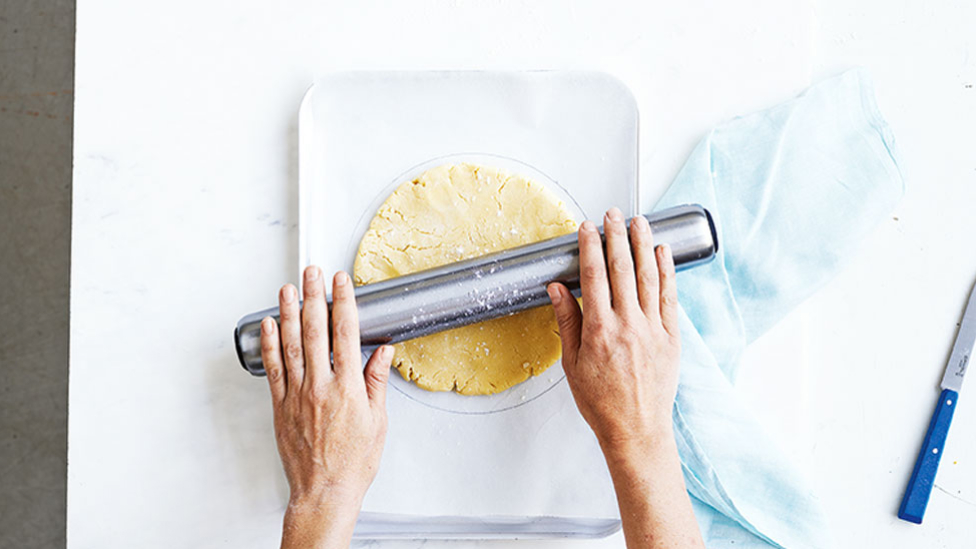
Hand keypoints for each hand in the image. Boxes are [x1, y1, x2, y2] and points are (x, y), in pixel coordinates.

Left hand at [260, 266, 393, 548]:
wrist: (325, 490)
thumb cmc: (354, 462)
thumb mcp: (378, 421)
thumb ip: (377, 382)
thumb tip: (383, 352)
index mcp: (348, 388)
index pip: (345, 334)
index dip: (343, 303)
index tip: (340, 281)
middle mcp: (320, 387)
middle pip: (315, 331)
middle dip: (313, 297)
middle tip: (311, 272)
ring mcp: (297, 395)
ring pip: (291, 345)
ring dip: (289, 312)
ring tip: (288, 288)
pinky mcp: (280, 405)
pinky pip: (273, 369)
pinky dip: (270, 344)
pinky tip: (270, 324)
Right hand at [547, 207, 680, 451]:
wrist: (636, 430)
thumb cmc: (600, 402)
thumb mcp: (572, 364)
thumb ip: (567, 321)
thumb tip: (556, 288)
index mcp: (599, 331)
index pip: (593, 277)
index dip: (589, 248)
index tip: (587, 228)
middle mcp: (628, 325)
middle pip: (622, 269)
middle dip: (616, 237)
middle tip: (613, 214)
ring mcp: (653, 330)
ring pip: (648, 277)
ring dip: (642, 245)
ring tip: (639, 222)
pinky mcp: (671, 337)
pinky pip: (669, 296)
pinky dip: (666, 271)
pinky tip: (662, 253)